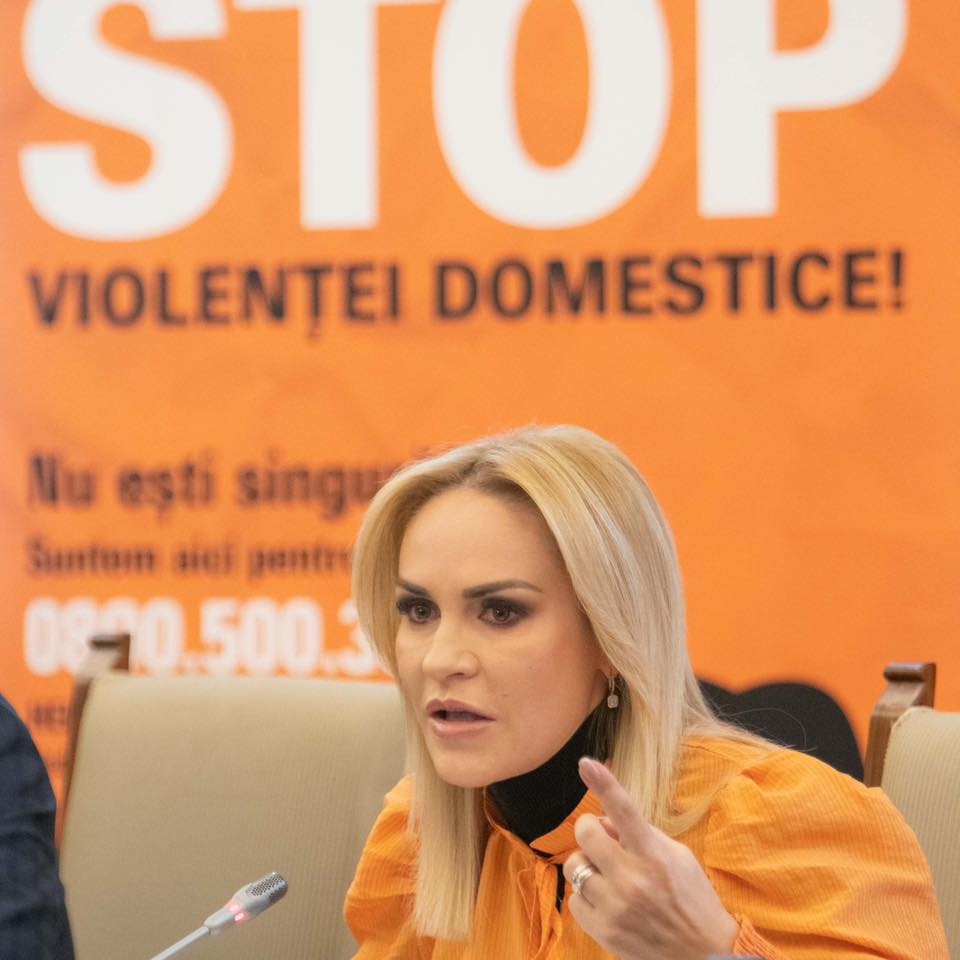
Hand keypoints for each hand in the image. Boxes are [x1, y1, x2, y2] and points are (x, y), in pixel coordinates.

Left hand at [563, 757, 737, 959]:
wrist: (703, 957)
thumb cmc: (692, 898)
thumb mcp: (676, 856)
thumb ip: (641, 834)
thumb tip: (606, 821)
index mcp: (653, 854)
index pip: (624, 809)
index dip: (604, 783)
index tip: (586, 764)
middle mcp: (632, 878)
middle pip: (585, 833)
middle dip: (590, 831)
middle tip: (602, 840)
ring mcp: (615, 906)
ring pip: (574, 866)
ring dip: (587, 866)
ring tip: (607, 876)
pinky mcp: (603, 931)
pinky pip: (574, 900)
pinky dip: (586, 898)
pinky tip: (607, 902)